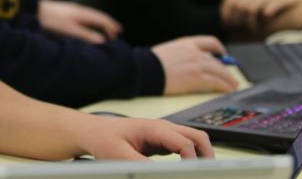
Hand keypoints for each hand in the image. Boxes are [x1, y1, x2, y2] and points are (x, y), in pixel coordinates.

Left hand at [38, 0, 122, 42]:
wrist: (35, 10)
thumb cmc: (52, 20)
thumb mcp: (70, 30)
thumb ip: (86, 35)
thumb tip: (102, 40)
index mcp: (83, 13)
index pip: (102, 19)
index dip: (112, 25)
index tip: (119, 31)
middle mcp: (80, 10)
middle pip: (98, 16)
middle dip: (108, 24)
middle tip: (115, 33)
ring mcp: (73, 11)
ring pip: (91, 17)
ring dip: (99, 24)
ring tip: (104, 32)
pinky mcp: (67, 13)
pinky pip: (84, 18)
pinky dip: (91, 24)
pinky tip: (88, 28)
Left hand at [73, 114, 213, 159]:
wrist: (93, 132)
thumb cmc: (103, 139)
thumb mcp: (119, 156)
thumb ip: (141, 165)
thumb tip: (162, 173)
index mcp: (155, 128)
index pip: (185, 142)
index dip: (193, 160)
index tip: (191, 174)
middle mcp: (163, 128)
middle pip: (197, 137)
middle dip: (206, 155)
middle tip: (208, 173)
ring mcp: (163, 133)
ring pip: (193, 140)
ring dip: (201, 154)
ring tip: (200, 172)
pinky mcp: (161, 141)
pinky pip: (183, 146)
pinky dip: (191, 156)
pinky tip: (187, 170)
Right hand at [151, 36, 239, 94]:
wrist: (145, 70)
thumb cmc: (150, 63)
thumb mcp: (168, 51)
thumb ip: (181, 53)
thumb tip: (190, 62)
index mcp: (187, 42)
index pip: (210, 42)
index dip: (219, 49)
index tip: (223, 54)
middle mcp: (194, 52)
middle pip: (217, 60)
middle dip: (226, 69)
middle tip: (231, 76)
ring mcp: (196, 64)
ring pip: (219, 71)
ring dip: (229, 79)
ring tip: (233, 85)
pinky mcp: (196, 78)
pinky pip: (216, 82)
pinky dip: (224, 86)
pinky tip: (227, 89)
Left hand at [220, 0, 301, 34]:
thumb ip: (244, 3)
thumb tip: (228, 22)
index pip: (230, 0)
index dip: (226, 14)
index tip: (227, 26)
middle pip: (239, 6)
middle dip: (238, 21)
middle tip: (241, 31)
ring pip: (250, 10)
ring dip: (250, 24)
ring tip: (254, 30)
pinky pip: (266, 12)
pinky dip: (263, 21)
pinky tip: (265, 25)